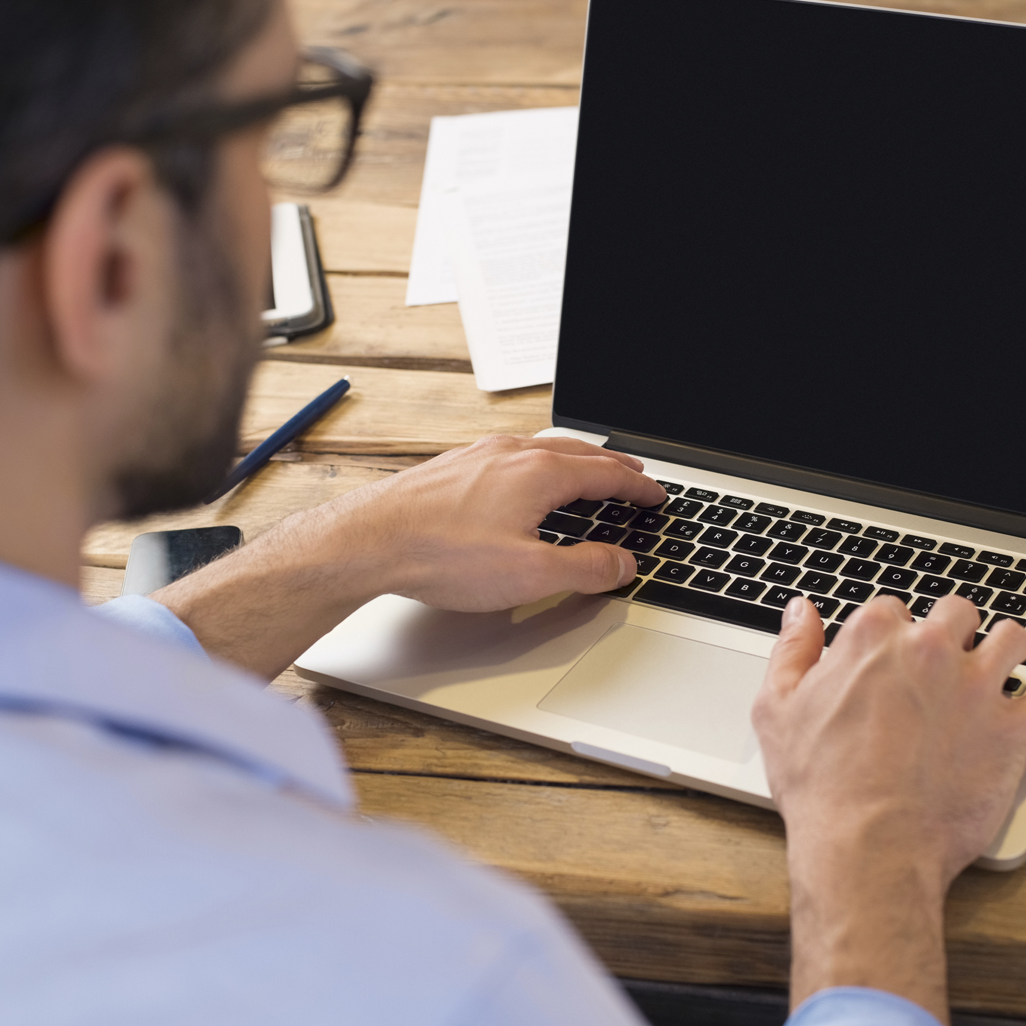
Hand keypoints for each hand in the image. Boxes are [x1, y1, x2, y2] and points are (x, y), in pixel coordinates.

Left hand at [330, 433, 666, 610]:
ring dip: (575, 462)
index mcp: (540, 474)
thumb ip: (585, 569)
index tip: (656, 496)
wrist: (369, 540)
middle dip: (612, 467)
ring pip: (542, 450)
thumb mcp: (530, 575)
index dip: (638, 487)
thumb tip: (623, 563)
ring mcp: (480, 455)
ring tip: (587, 474)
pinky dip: (539, 465)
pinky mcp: (454, 467)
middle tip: (633, 476)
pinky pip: (512, 456)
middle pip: (578, 453)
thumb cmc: (442, 554)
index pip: (607, 474)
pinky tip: (525, 480)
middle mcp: (512, 454)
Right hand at [752, 594, 1025, 1023]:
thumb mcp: (776, 707)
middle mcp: (929, 650)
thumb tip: (800, 612)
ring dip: (1007, 646)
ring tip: (1002, 661)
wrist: (868, 843)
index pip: (892, 609)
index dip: (892, 632)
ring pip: (1012, 638)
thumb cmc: (820, 784)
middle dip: (952, 629)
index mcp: (872, 638)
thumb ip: (792, 649)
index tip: (891, 656)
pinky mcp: (1011, 729)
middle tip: (946, 657)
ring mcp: (976, 687)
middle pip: (956, 612)